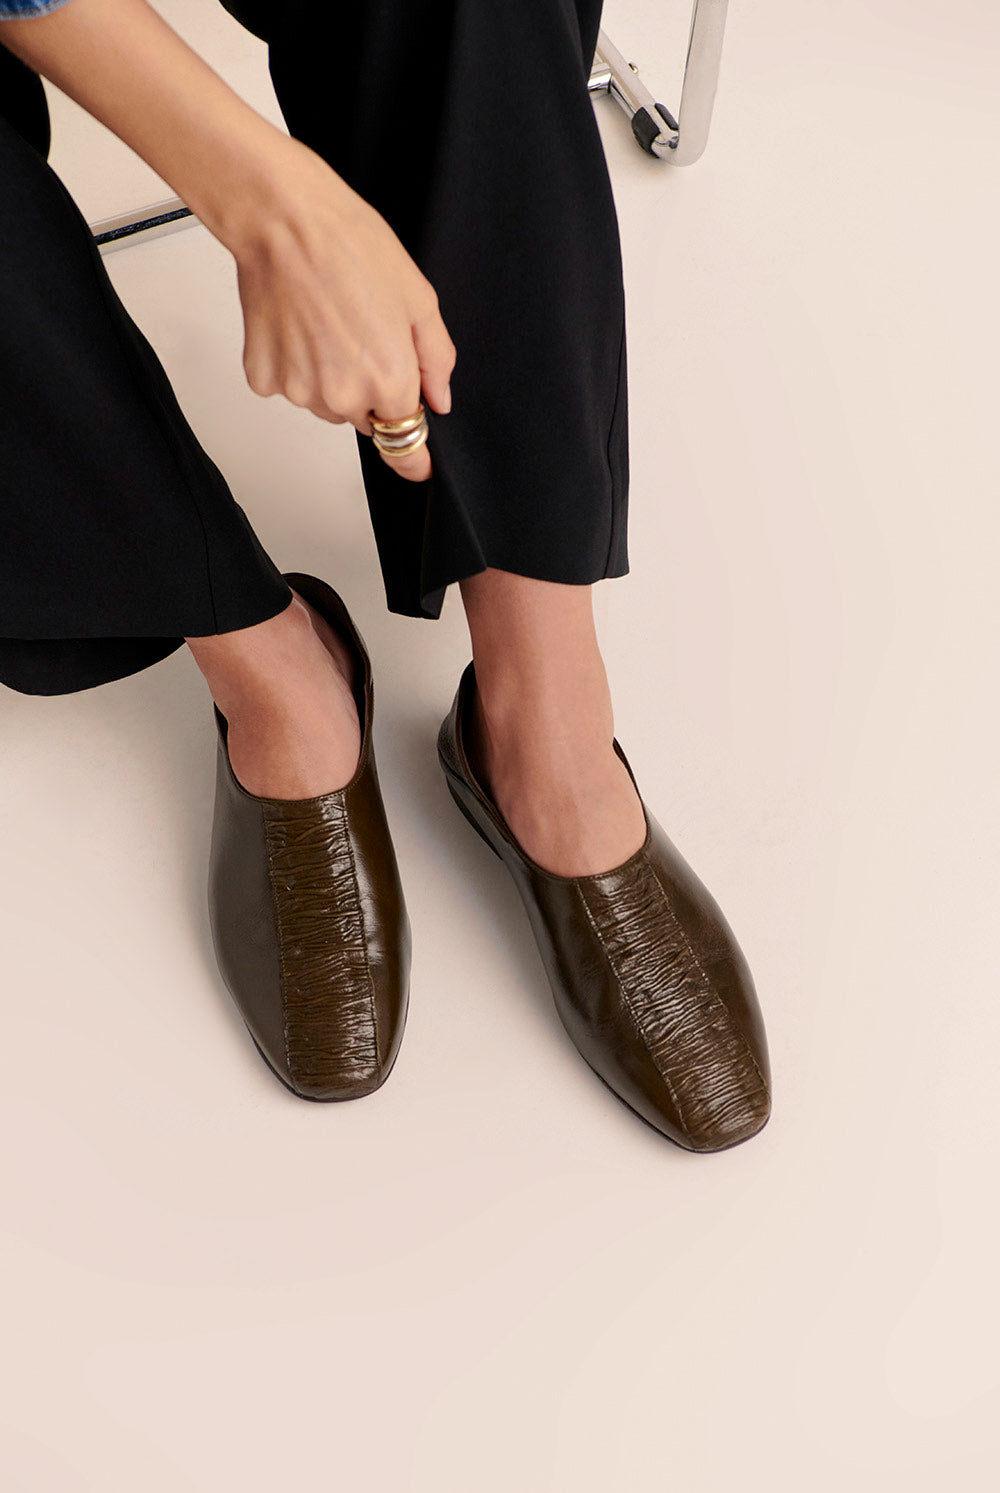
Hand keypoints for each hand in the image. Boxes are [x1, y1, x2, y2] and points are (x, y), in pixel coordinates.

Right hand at [0, 0, 455, 482]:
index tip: (418, 464)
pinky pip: (290, 387)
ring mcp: (299, 390)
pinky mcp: (265, 378)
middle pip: (365, 418)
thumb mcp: (419, 299)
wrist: (283, 218)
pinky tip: (299, 324)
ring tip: (328, 322)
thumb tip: (439, 400)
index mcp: (388, 382)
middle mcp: (342, 397)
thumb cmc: (350, 245)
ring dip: (332, 377)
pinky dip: (295, 364)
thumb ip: (436, 361)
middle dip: (371, 389)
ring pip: (327, 404)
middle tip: (362, 333)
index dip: (414, 455)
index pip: (405, 448)